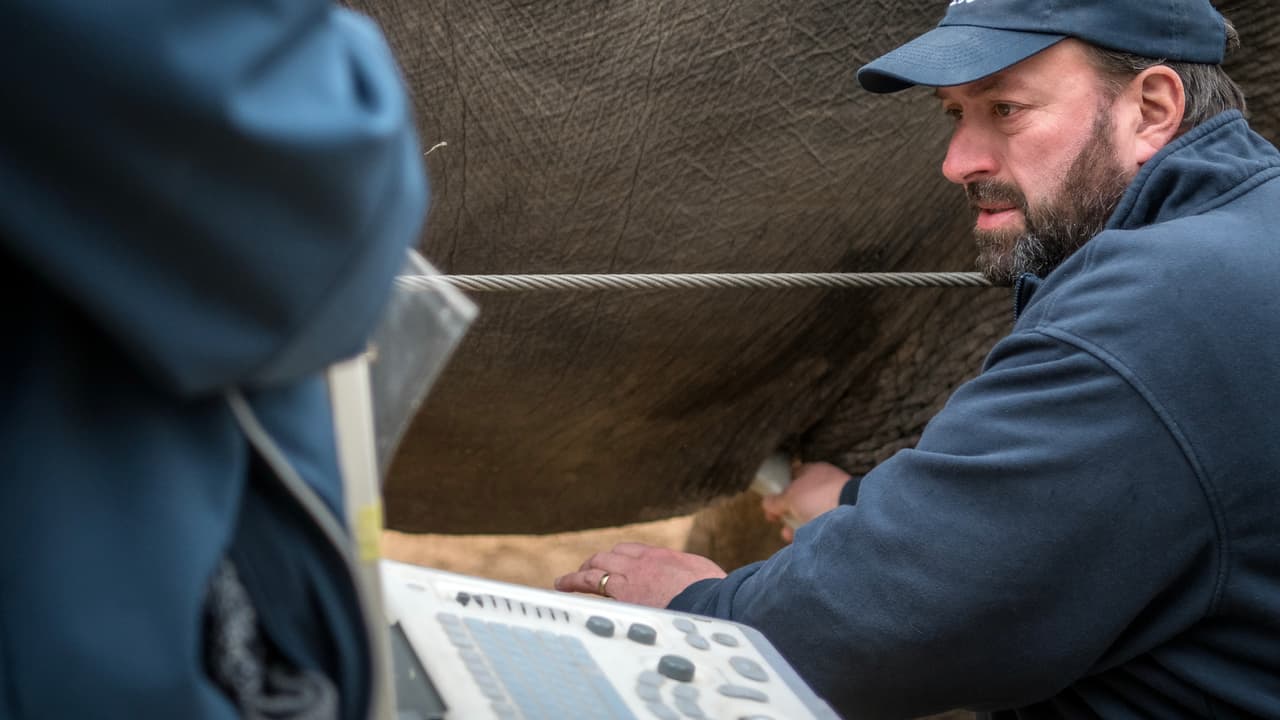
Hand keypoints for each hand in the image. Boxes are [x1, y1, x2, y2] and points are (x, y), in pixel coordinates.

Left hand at [554, 542, 726, 607]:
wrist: (714, 601)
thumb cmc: (715, 594)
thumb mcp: (703, 577)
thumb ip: (690, 578)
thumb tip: (697, 585)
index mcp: (663, 557)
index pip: (634, 552)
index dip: (621, 558)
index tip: (616, 564)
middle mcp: (645, 561)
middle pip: (613, 555)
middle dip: (599, 561)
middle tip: (588, 570)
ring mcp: (632, 574)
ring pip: (598, 565)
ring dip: (583, 571)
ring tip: (568, 580)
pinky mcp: (623, 592)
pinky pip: (591, 582)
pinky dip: (575, 582)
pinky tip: (563, 586)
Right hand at [760, 461, 848, 542]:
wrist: (850, 516)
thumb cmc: (818, 498)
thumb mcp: (789, 497)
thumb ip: (775, 500)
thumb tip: (766, 503)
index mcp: (814, 470)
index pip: (792, 475)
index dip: (779, 488)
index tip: (771, 502)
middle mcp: (825, 484)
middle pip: (799, 498)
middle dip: (785, 511)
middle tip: (776, 520)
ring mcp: (834, 501)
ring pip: (808, 513)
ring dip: (794, 524)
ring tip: (789, 534)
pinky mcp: (839, 519)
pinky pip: (818, 525)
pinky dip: (808, 532)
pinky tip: (801, 538)